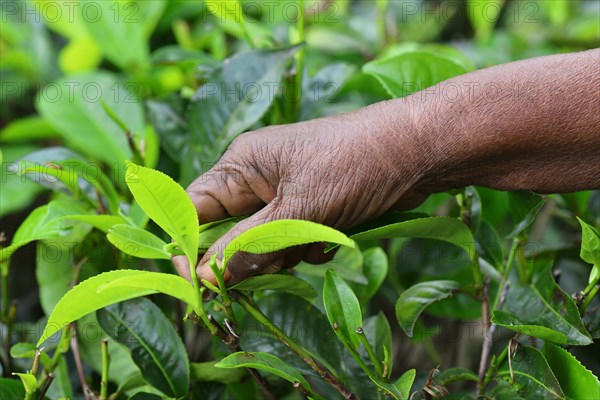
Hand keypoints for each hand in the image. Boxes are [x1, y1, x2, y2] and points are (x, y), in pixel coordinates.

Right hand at [172, 102, 431, 284]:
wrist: (416, 153)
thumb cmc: (355, 166)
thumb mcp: (299, 209)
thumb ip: (249, 245)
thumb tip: (201, 278)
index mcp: (242, 164)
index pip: (193, 209)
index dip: (188, 247)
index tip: (196, 285)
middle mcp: (257, 178)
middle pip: (228, 232)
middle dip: (250, 255)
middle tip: (277, 258)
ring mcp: (285, 194)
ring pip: (261, 243)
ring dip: (283, 254)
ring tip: (314, 239)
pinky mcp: (309, 208)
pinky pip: (290, 242)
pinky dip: (306, 248)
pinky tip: (332, 238)